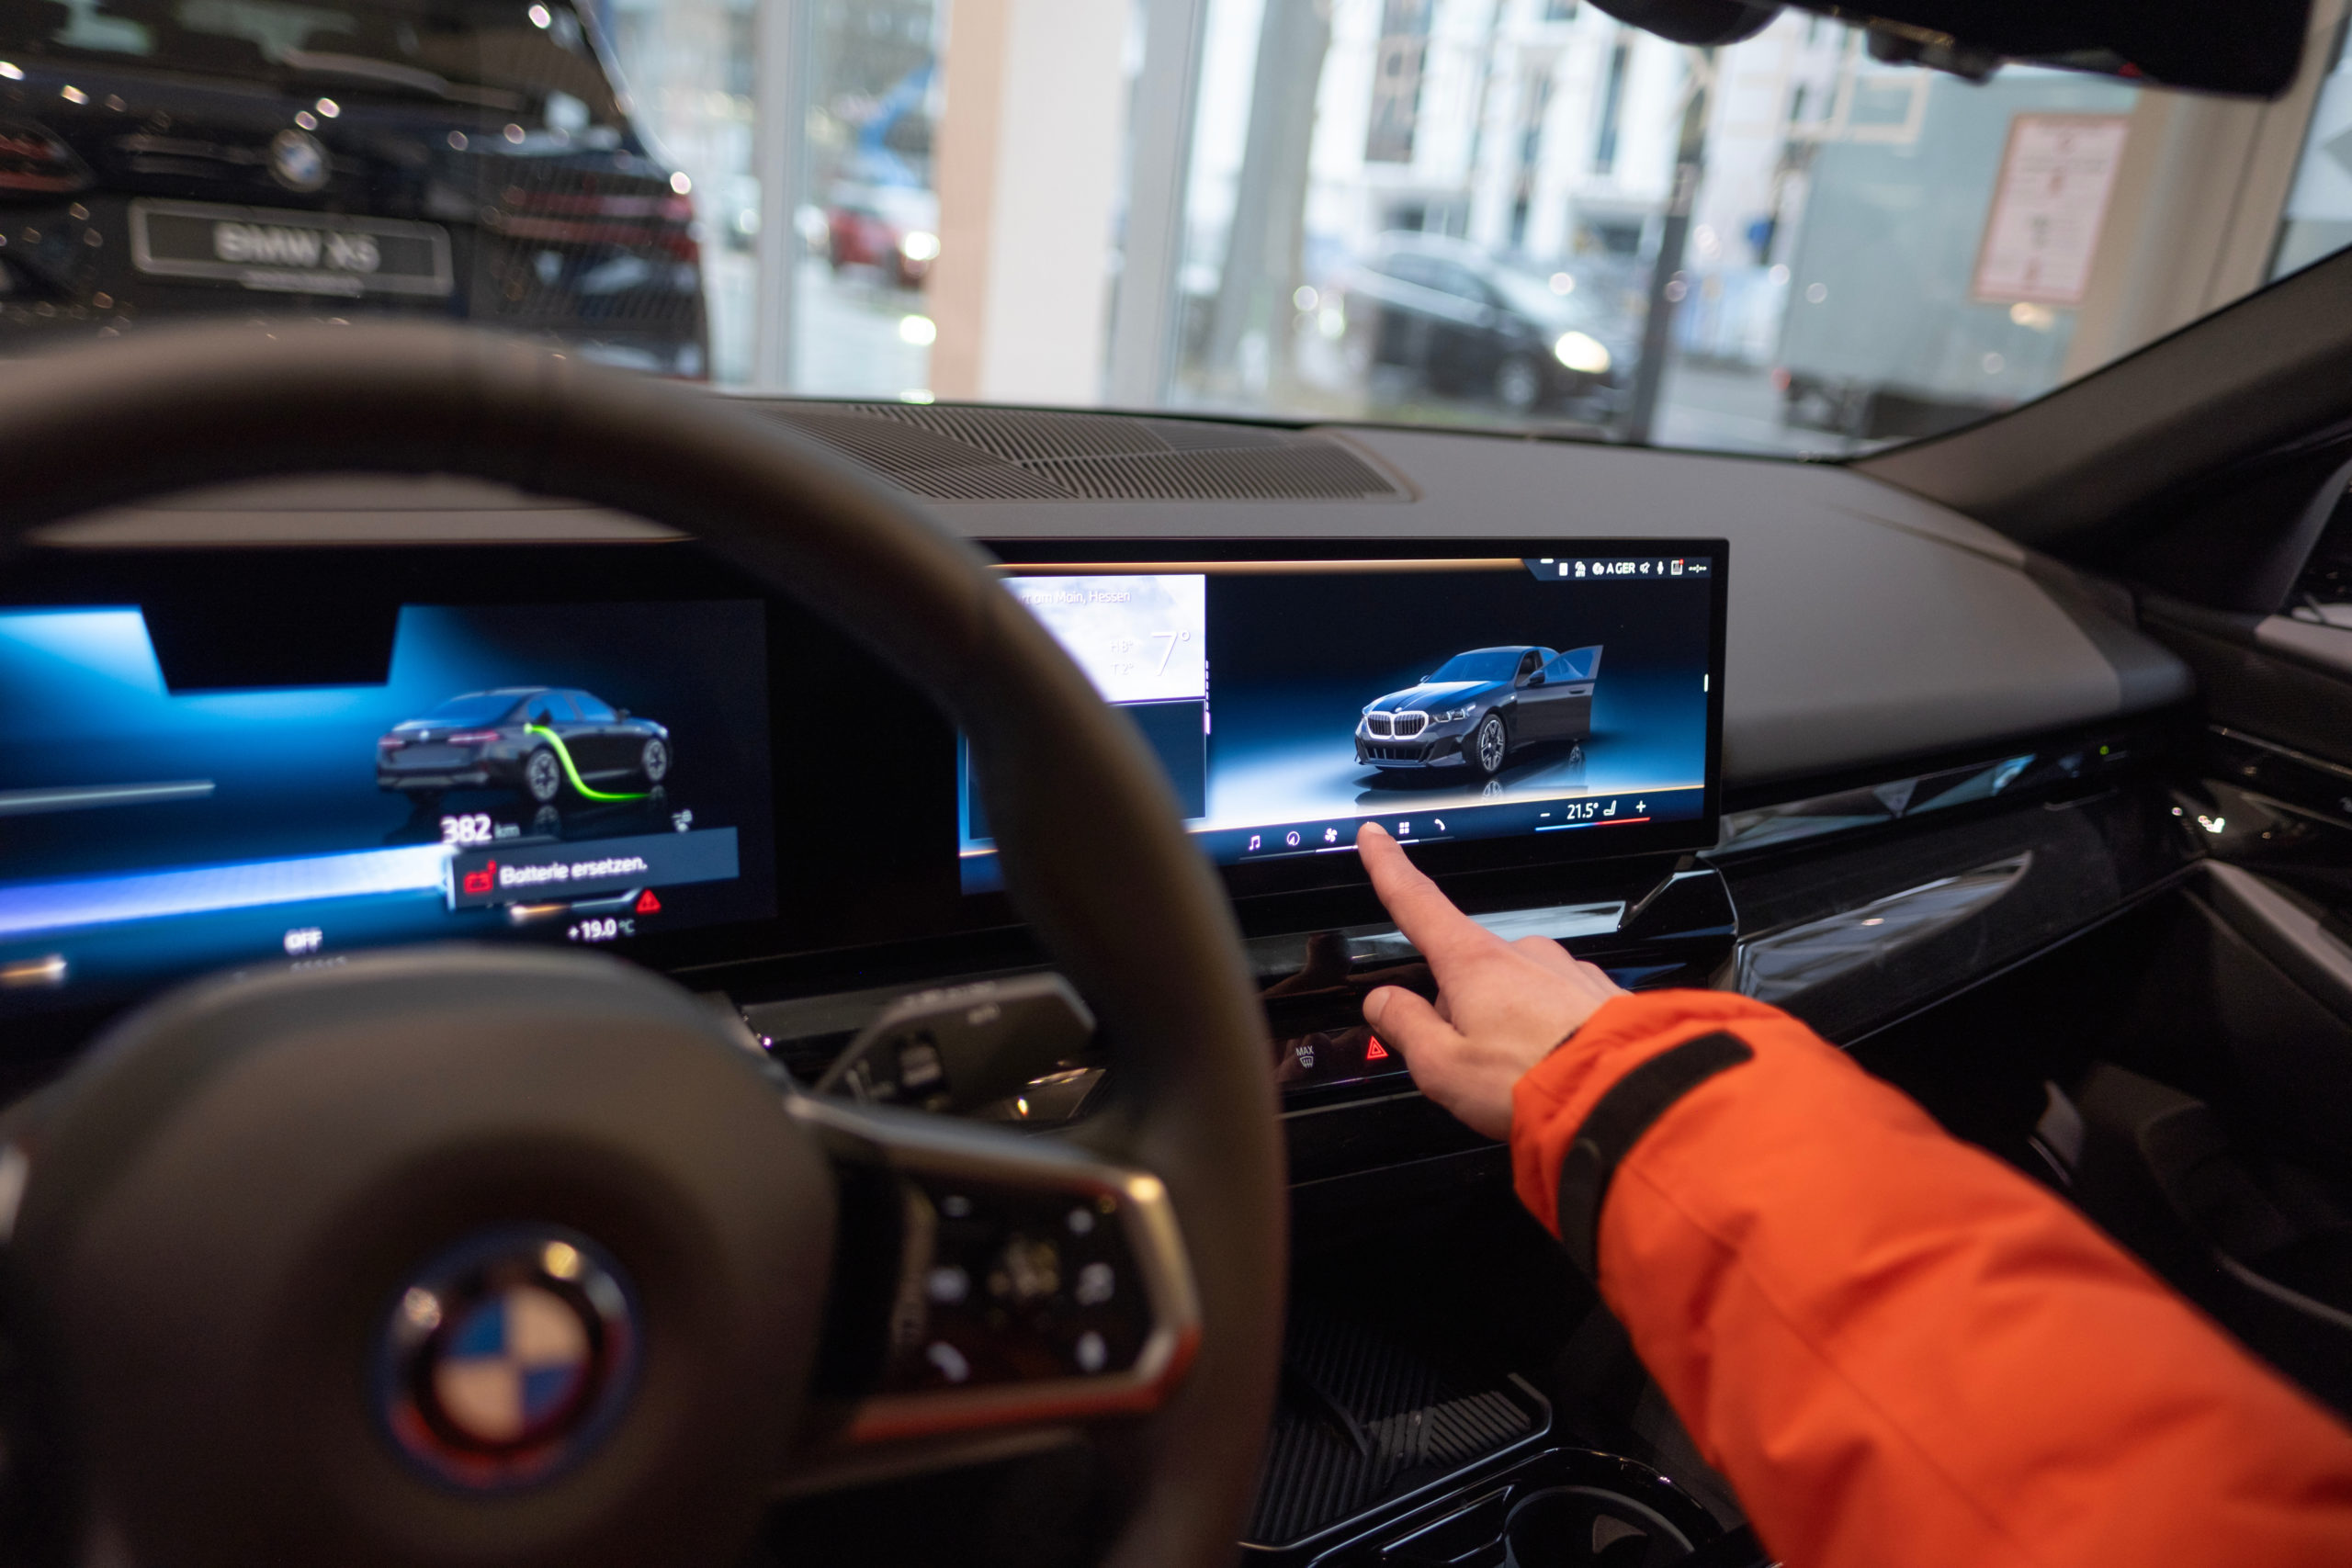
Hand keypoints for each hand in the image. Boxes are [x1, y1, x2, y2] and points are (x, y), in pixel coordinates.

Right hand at [1356, 822, 1624, 1139]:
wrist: (1627, 1097)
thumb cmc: (1534, 1083)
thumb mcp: (1443, 1067)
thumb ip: (1406, 1027)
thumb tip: (1384, 1003)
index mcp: (1474, 964)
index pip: (1418, 903)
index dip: (1390, 868)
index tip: (1375, 838)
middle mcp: (1524, 954)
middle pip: (1468, 970)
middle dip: (1462, 1011)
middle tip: (1472, 1067)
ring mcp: (1566, 970)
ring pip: (1515, 991)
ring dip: (1509, 1027)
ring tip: (1522, 1078)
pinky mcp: (1600, 994)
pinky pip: (1558, 1007)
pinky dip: (1549, 1034)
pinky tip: (1554, 1069)